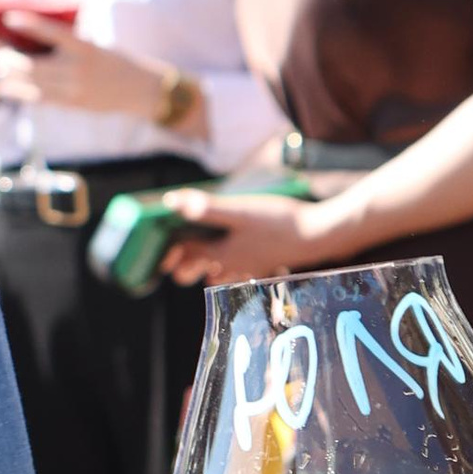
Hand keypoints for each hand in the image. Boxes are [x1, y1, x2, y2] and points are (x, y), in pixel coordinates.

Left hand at [0, 16, 173, 126]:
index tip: (8, 16)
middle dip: (10, 60)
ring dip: (11, 78)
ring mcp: (74, 89)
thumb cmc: (112, 59)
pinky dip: (20, 93)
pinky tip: (5, 89)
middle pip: (35, 65)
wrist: (137, 89)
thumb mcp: (93, 44)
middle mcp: (78, 68)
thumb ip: (68, 40)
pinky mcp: (72, 104)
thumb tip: (34, 29)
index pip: (53, 32)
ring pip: (34, 84)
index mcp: (85, 47)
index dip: (30, 24)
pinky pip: (41, 99)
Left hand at [159, 187, 322, 285]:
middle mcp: (231, 266)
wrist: (318, 235)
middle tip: (175, 240)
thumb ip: (206, 208)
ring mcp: (247, 268)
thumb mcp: (240, 211)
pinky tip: (232, 246)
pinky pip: (236, 270)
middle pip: (195, 271)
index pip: (183, 253)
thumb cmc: (279, 222)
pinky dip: (227, 262)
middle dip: (182, 259)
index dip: (166, 246)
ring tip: (199, 240)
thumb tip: (172, 202)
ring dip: (204, 260)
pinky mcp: (262, 264)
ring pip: (215, 271)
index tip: (154, 239)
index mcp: (220, 254)